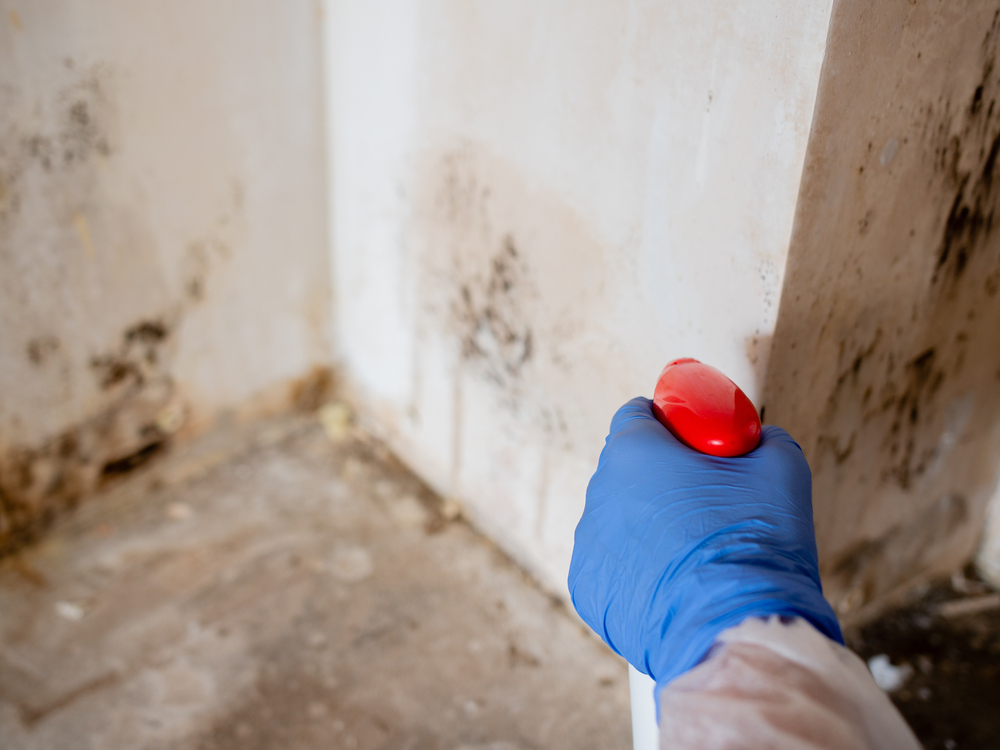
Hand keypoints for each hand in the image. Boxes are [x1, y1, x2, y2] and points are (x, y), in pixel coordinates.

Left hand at [568, 397, 841, 689]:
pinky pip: (613, 565)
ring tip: (696, 554)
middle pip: (627, 469)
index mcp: (633, 451)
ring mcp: (588, 544)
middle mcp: (598, 492)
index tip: (696, 442)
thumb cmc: (755, 543)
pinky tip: (675, 585)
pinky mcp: (587, 590)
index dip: (670, 423)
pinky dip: (637, 569)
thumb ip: (765, 439)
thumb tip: (762, 438)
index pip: (637, 414)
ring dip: (649, 525)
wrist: (737, 630)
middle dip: (661, 478)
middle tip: (707, 502)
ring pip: (619, 519)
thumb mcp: (780, 470)